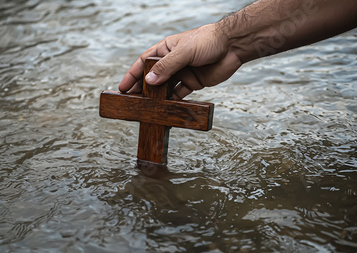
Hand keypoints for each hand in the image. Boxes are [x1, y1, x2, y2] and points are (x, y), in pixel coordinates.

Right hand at [118, 23, 242, 99]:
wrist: (233, 46)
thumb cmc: (208, 40)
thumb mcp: (183, 52)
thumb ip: (166, 67)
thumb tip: (148, 81)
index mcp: (166, 49)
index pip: (144, 62)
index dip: (132, 75)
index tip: (123, 87)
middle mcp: (173, 61)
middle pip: (153, 77)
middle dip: (142, 89)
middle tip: (131, 102)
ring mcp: (183, 72)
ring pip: (166, 87)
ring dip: (157, 97)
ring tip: (147, 108)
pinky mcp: (194, 82)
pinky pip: (180, 93)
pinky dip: (173, 101)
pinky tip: (166, 108)